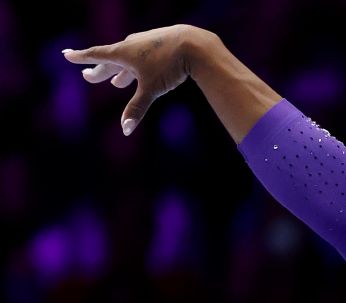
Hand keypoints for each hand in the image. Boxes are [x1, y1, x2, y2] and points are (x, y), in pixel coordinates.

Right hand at [62, 25, 205, 136]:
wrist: (194, 44)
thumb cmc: (169, 65)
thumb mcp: (151, 88)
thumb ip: (137, 108)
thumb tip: (124, 130)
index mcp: (123, 53)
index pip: (96, 55)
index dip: (80, 57)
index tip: (66, 55)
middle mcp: (131, 45)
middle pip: (111, 60)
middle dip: (100, 71)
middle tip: (88, 77)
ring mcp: (145, 43)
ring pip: (128, 59)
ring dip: (121, 71)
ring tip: (117, 82)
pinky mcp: (159, 44)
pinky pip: (144, 57)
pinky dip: (139, 67)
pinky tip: (143, 70)